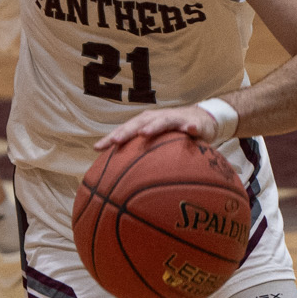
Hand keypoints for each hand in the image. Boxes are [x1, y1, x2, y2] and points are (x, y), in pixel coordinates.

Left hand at [94, 103, 217, 151]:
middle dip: (127, 131)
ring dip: (154, 127)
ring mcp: (174, 119)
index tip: (96, 148)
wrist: (200, 119)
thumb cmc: (172, 133)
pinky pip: (192, 125)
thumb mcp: (155, 143)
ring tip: (145, 133)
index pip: (125, 130)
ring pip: (163, 121)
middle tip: (116, 141)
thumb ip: (141, 156)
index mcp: (145, 123)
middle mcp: (156, 119)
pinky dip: (191, 126)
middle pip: (139, 123)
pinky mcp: (192, 122)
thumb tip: (120, 178)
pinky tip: (191, 129)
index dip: (111, 138)